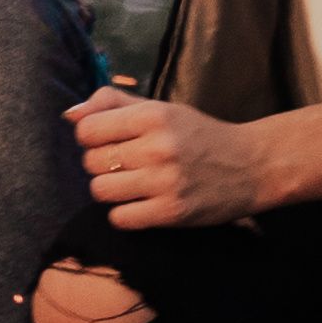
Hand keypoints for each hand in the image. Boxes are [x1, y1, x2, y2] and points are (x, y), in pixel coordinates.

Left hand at [74, 84, 268, 230]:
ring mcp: (164, 182)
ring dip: (110, 190)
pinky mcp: (172, 212)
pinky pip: (120, 219)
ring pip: (100, 191)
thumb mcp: (161, 108)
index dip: (90, 137)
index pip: (87, 129)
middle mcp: (157, 148)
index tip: (107, 141)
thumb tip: (69, 115)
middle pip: (90, 162)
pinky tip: (140, 203)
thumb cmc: (199, 135)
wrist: (251, 166)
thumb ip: (113, 103)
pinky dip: (124, 213)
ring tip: (129, 185)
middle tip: (122, 165)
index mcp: (153, 116)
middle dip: (100, 164)